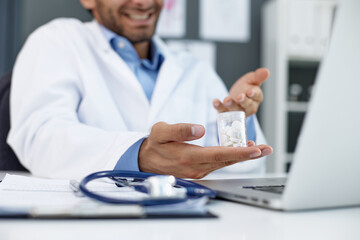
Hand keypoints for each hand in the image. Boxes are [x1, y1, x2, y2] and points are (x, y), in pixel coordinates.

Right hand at [138, 122, 272, 178]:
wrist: (147, 159)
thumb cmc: (155, 144)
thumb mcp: (161, 132)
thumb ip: (180, 130)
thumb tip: (200, 129)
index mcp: (188, 157)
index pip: (218, 155)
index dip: (238, 153)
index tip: (254, 149)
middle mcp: (196, 167)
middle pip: (227, 161)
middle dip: (249, 155)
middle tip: (267, 149)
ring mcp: (198, 171)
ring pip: (225, 164)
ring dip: (242, 157)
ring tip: (259, 149)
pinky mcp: (199, 170)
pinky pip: (219, 164)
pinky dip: (232, 158)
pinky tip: (240, 152)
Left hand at [213, 68, 269, 116]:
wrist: (234, 97)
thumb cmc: (245, 88)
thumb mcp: (251, 80)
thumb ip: (257, 76)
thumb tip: (266, 71)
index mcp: (256, 98)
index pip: (257, 96)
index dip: (253, 94)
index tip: (250, 92)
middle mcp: (248, 107)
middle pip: (247, 105)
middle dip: (243, 101)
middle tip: (239, 97)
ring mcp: (237, 112)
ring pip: (235, 110)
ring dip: (231, 105)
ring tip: (226, 100)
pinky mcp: (227, 114)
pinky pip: (223, 112)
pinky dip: (219, 107)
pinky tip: (215, 101)